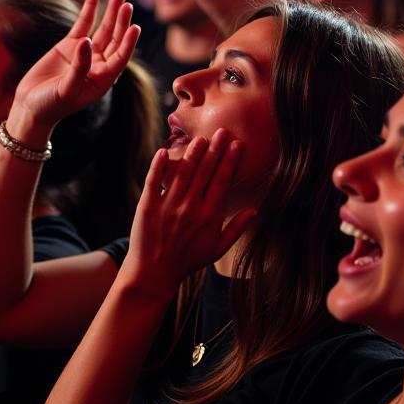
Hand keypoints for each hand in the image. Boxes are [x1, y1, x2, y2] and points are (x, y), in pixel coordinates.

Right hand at [7, 0, 139, 136]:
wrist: (30, 107)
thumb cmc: (51, 105)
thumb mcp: (67, 90)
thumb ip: (79, 67)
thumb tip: (86, 41)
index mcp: (104, 79)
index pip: (120, 58)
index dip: (128, 43)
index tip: (134, 27)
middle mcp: (99, 64)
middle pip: (114, 39)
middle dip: (121, 21)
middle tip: (126, 2)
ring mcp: (85, 52)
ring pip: (102, 28)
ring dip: (111, 10)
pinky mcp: (69, 44)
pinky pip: (83, 22)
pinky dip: (90, 6)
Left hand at [123, 131, 254, 297]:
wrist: (154, 272)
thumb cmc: (187, 260)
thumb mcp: (217, 249)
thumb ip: (236, 229)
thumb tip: (254, 210)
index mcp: (209, 216)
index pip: (222, 181)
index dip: (230, 161)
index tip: (236, 144)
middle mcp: (191, 207)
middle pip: (205, 172)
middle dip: (215, 149)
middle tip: (221, 131)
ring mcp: (168, 206)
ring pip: (183, 173)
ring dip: (192, 154)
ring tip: (200, 138)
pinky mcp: (148, 206)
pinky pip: (153, 182)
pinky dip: (158, 166)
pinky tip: (163, 150)